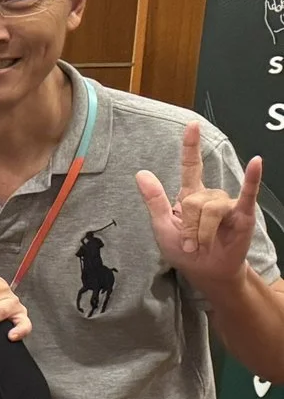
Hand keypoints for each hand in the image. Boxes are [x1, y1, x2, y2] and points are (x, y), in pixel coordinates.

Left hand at [139, 121, 264, 287]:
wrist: (205, 272)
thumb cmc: (184, 251)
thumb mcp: (162, 226)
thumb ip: (155, 200)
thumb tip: (141, 173)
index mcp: (190, 197)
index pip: (191, 167)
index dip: (190, 147)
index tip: (191, 126)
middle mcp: (210, 197)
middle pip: (195, 199)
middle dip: (189, 225)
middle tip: (189, 243)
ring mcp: (228, 204)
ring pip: (211, 208)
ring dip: (202, 231)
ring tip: (202, 244)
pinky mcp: (242, 214)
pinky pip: (247, 194)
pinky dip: (252, 179)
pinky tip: (256, 163)